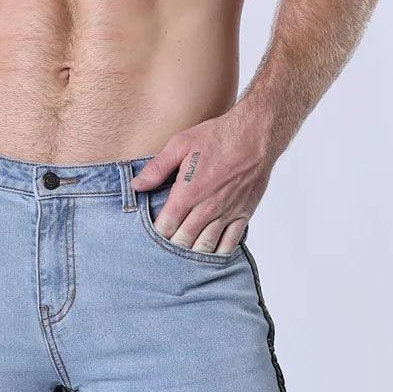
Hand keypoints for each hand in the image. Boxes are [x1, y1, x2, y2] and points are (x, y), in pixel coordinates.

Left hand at [132, 106, 275, 254]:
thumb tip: (137, 186)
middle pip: (182, 243)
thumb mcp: (180, 145)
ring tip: (183, 257)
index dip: (155, 236)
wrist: (256, 134)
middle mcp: (205, 209)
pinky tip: (209, 255)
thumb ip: (157, 168)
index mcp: (187, 194)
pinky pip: (229, 244)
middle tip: (164, 251)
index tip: (151, 236)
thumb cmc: (217, 137)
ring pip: (204, 248)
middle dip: (171, 249)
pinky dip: (217, 254)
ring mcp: (225, 214)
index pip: (165, 228)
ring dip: (192, 255)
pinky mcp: (242, 215)